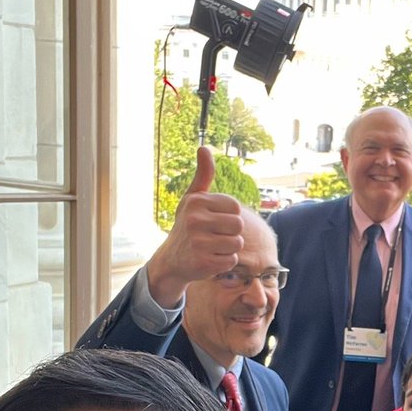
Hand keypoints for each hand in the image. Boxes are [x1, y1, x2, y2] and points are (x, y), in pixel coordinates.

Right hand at [146, 146, 244, 306]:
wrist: (172, 260)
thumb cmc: (188, 225)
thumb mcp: (193, 199)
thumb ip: (203, 175)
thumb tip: (204, 147)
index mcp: (196, 202)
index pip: (235, 207)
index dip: (229, 215)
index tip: (213, 220)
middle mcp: (194, 220)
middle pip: (238, 225)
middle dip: (231, 232)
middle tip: (214, 236)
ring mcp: (198, 242)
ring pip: (237, 243)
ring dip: (228, 248)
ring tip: (212, 247)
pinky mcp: (203, 263)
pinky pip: (232, 260)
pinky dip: (224, 262)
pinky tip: (210, 259)